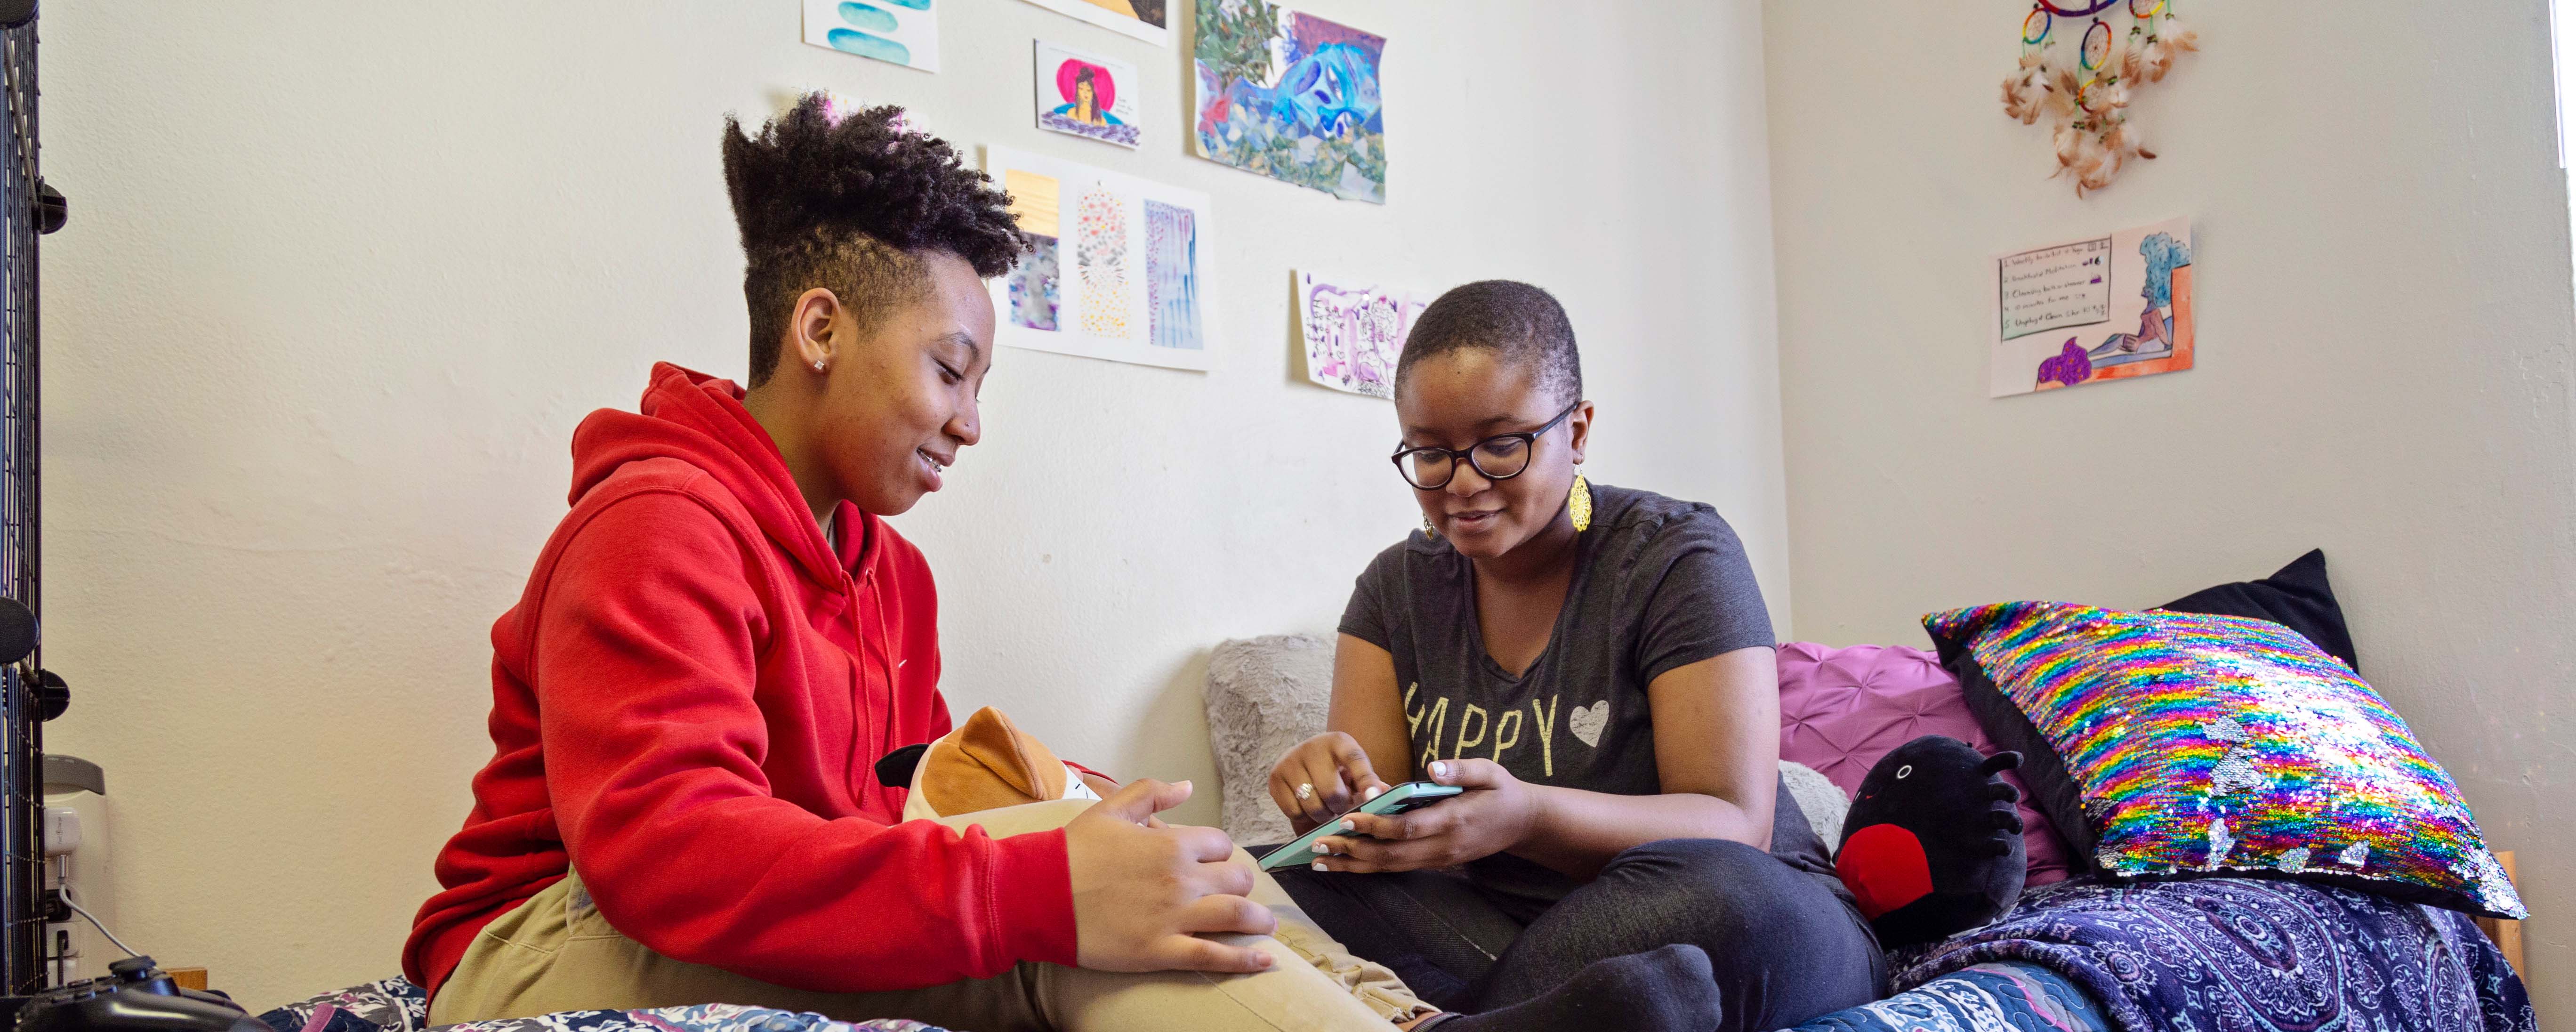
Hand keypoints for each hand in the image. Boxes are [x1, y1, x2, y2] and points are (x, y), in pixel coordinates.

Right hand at [1063, 779, 1276, 973]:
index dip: (1218, 852)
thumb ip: (1152, 792)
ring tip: (1264, 925)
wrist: (1038, 894)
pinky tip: (1265, 960)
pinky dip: (1246, 959)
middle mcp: (1182, 878)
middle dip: (1240, 884)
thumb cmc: (1072, 851)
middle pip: (1236, 879)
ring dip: (1257, 921)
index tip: (1210, 861)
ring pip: (1237, 916)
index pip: (1220, 844)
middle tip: (1236, 892)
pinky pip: (1215, 957)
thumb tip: (1187, 785)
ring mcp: (1174, 916)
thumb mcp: (1111, 809)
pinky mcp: (1162, 951)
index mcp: (1172, 843)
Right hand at [1268, 732, 1393, 833]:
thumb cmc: (1336, 770)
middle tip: (1342, 807)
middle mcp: (1313, 746)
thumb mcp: (1354, 772)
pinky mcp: (1275, 777)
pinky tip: (1308, 806)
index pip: (1355, 760)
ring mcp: (1290, 760)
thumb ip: (1370, 783)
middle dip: (1341, 807)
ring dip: (1323, 814)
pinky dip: (1303, 816)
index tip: (1374, 798)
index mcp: (1339, 741)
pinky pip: (1293, 811)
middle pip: (1331, 792)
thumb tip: (1384, 794)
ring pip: (1312, 804)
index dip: (1366, 781)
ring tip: (1326, 808)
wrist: (1303, 762)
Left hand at [1310, 759, 1538, 873]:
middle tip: (1317, 843)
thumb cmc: (1502, 791)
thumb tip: (1432, 768)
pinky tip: (1343, 862)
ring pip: (1390, 867)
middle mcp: (1443, 847)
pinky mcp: (1435, 863)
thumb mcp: (1490, 772)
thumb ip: (1461, 769)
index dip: (1376, 826)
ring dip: (1353, 864)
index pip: (1407, 828)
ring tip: (1318, 859)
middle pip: (1391, 855)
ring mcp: (1438, 859)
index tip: (1347, 818)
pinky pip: (1396, 868)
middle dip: (1352, 850)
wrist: (1522, 823)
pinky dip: (1368, 866)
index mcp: (1454, 821)